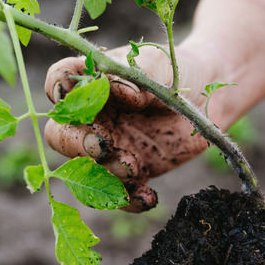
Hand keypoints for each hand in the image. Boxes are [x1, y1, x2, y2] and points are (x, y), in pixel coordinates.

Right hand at [44, 46, 210, 211]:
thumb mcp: (159, 65)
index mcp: (90, 83)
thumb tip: (117, 89)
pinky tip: (148, 198)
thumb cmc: (176, 71)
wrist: (208, 99)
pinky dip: (130, 200)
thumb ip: (135, 74)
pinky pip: (121, 193)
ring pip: (87, 169)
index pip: (58, 83)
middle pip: (61, 135)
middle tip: (102, 145)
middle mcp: (92, 118)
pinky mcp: (132, 172)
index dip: (56, 89)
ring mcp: (110, 147)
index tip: (68, 96)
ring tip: (133, 166)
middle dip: (76, 144)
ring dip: (104, 173)